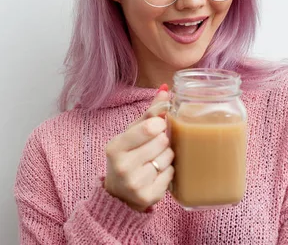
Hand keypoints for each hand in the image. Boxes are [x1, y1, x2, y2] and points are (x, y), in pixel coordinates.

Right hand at [104, 86, 173, 211]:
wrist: (118, 195)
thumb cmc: (128, 156)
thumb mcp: (132, 133)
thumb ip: (149, 112)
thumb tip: (166, 89)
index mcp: (115, 146)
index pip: (150, 127)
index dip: (160, 124)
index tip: (158, 126)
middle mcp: (122, 166)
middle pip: (162, 142)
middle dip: (164, 141)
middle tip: (157, 145)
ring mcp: (134, 184)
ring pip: (168, 158)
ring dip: (168, 156)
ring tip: (156, 160)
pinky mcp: (148, 197)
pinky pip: (171, 175)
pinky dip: (169, 172)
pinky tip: (158, 174)